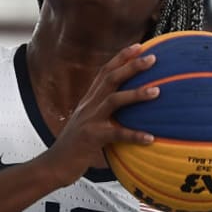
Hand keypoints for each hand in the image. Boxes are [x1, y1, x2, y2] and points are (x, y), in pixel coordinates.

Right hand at [41, 45, 159, 186]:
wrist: (54, 164)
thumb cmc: (76, 147)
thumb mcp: (89, 124)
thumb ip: (106, 116)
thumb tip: (130, 115)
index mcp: (89, 100)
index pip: (104, 72)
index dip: (121, 58)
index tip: (139, 46)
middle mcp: (88, 105)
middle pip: (110, 78)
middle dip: (131, 66)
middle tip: (152, 58)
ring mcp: (89, 120)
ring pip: (113, 100)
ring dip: (135, 93)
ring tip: (157, 91)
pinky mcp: (91, 137)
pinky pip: (116, 134)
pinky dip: (133, 135)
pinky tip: (150, 138)